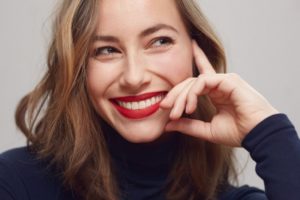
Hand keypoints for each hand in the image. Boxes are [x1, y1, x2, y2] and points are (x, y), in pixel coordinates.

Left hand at [160, 41, 277, 146]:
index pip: (198, 79)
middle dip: (175, 95)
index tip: (171, 85)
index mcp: (216, 93)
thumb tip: (168, 125)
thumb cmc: (238, 132)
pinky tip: (190, 107)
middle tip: (164, 107)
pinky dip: (193, 94)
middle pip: (189, 82)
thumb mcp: (207, 130)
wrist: (258, 135)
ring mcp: (224, 81)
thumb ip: (188, 126)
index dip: (187, 73)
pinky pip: (203, 82)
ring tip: (177, 113)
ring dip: (182, 97)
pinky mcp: (228, 81)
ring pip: (193, 82)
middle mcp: (219, 85)